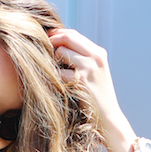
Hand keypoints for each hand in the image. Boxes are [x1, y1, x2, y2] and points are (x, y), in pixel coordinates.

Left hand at [48, 28, 134, 151]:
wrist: (108, 117)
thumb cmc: (95, 96)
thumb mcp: (93, 72)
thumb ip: (79, 57)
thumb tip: (56, 44)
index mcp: (98, 53)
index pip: (73, 34)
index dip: (56, 35)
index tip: (45, 41)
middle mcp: (96, 57)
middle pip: (67, 38)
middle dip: (51, 42)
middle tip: (42, 52)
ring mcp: (89, 68)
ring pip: (61, 52)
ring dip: (53, 62)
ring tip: (55, 73)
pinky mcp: (82, 81)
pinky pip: (59, 72)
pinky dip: (55, 78)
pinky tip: (57, 85)